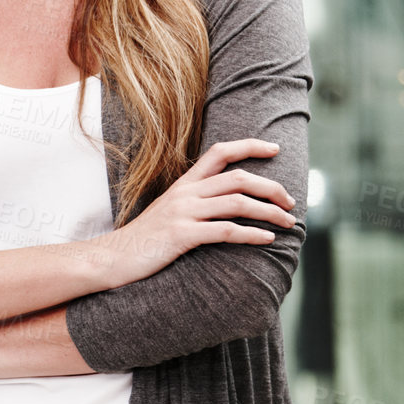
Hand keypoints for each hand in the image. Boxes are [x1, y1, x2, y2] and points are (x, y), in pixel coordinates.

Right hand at [86, 139, 297, 287]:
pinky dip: (252, 234)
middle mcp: (185, 194)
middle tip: (290, 202)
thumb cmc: (145, 239)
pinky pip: (226, 231)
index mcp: (183, 184)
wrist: (113, 258)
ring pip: (237, 203)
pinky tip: (267, 240)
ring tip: (287, 223)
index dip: (250, 146)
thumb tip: (226, 203)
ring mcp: (183, 213)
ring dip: (270, 212)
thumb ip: (194, 203)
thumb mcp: (169, 212)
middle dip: (272, 187)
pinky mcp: (181, 235)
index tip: (275, 148)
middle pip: (239, 178)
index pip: (219, 152)